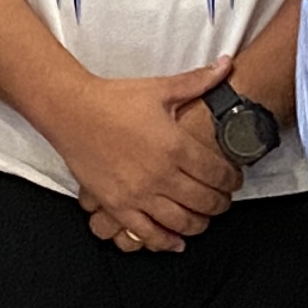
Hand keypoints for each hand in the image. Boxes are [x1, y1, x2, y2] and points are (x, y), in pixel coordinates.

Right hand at [52, 61, 240, 251]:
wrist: (72, 112)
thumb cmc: (115, 99)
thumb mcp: (160, 88)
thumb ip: (198, 82)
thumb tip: (228, 65)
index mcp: (175, 145)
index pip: (218, 173)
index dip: (233, 180)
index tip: (235, 180)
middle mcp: (160, 174)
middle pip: (205, 201)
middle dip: (221, 204)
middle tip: (224, 200)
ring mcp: (138, 193)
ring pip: (181, 221)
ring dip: (199, 224)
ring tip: (204, 219)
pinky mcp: (118, 205)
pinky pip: (147, 233)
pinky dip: (166, 241)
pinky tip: (176, 242)